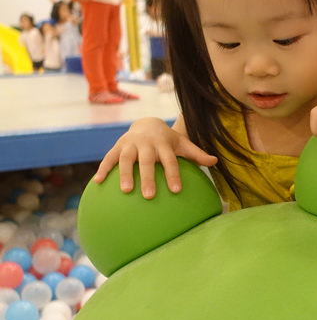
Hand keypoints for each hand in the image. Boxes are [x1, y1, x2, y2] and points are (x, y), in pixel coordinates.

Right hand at [93, 118, 217, 197]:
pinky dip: (103, 169)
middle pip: (147, 161)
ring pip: (127, 158)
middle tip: (150, 196)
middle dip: (148, 177)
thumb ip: (197, 154)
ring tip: (126, 191)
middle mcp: (146, 143)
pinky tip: (98, 183)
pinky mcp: (117, 147)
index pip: (170, 161)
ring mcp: (130, 144)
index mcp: (164, 144)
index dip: (173, 175)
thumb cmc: (168, 141)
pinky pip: (108, 158)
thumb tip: (215, 161)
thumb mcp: (182, 144)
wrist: (147, 123)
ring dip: (125, 174)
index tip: (176, 191)